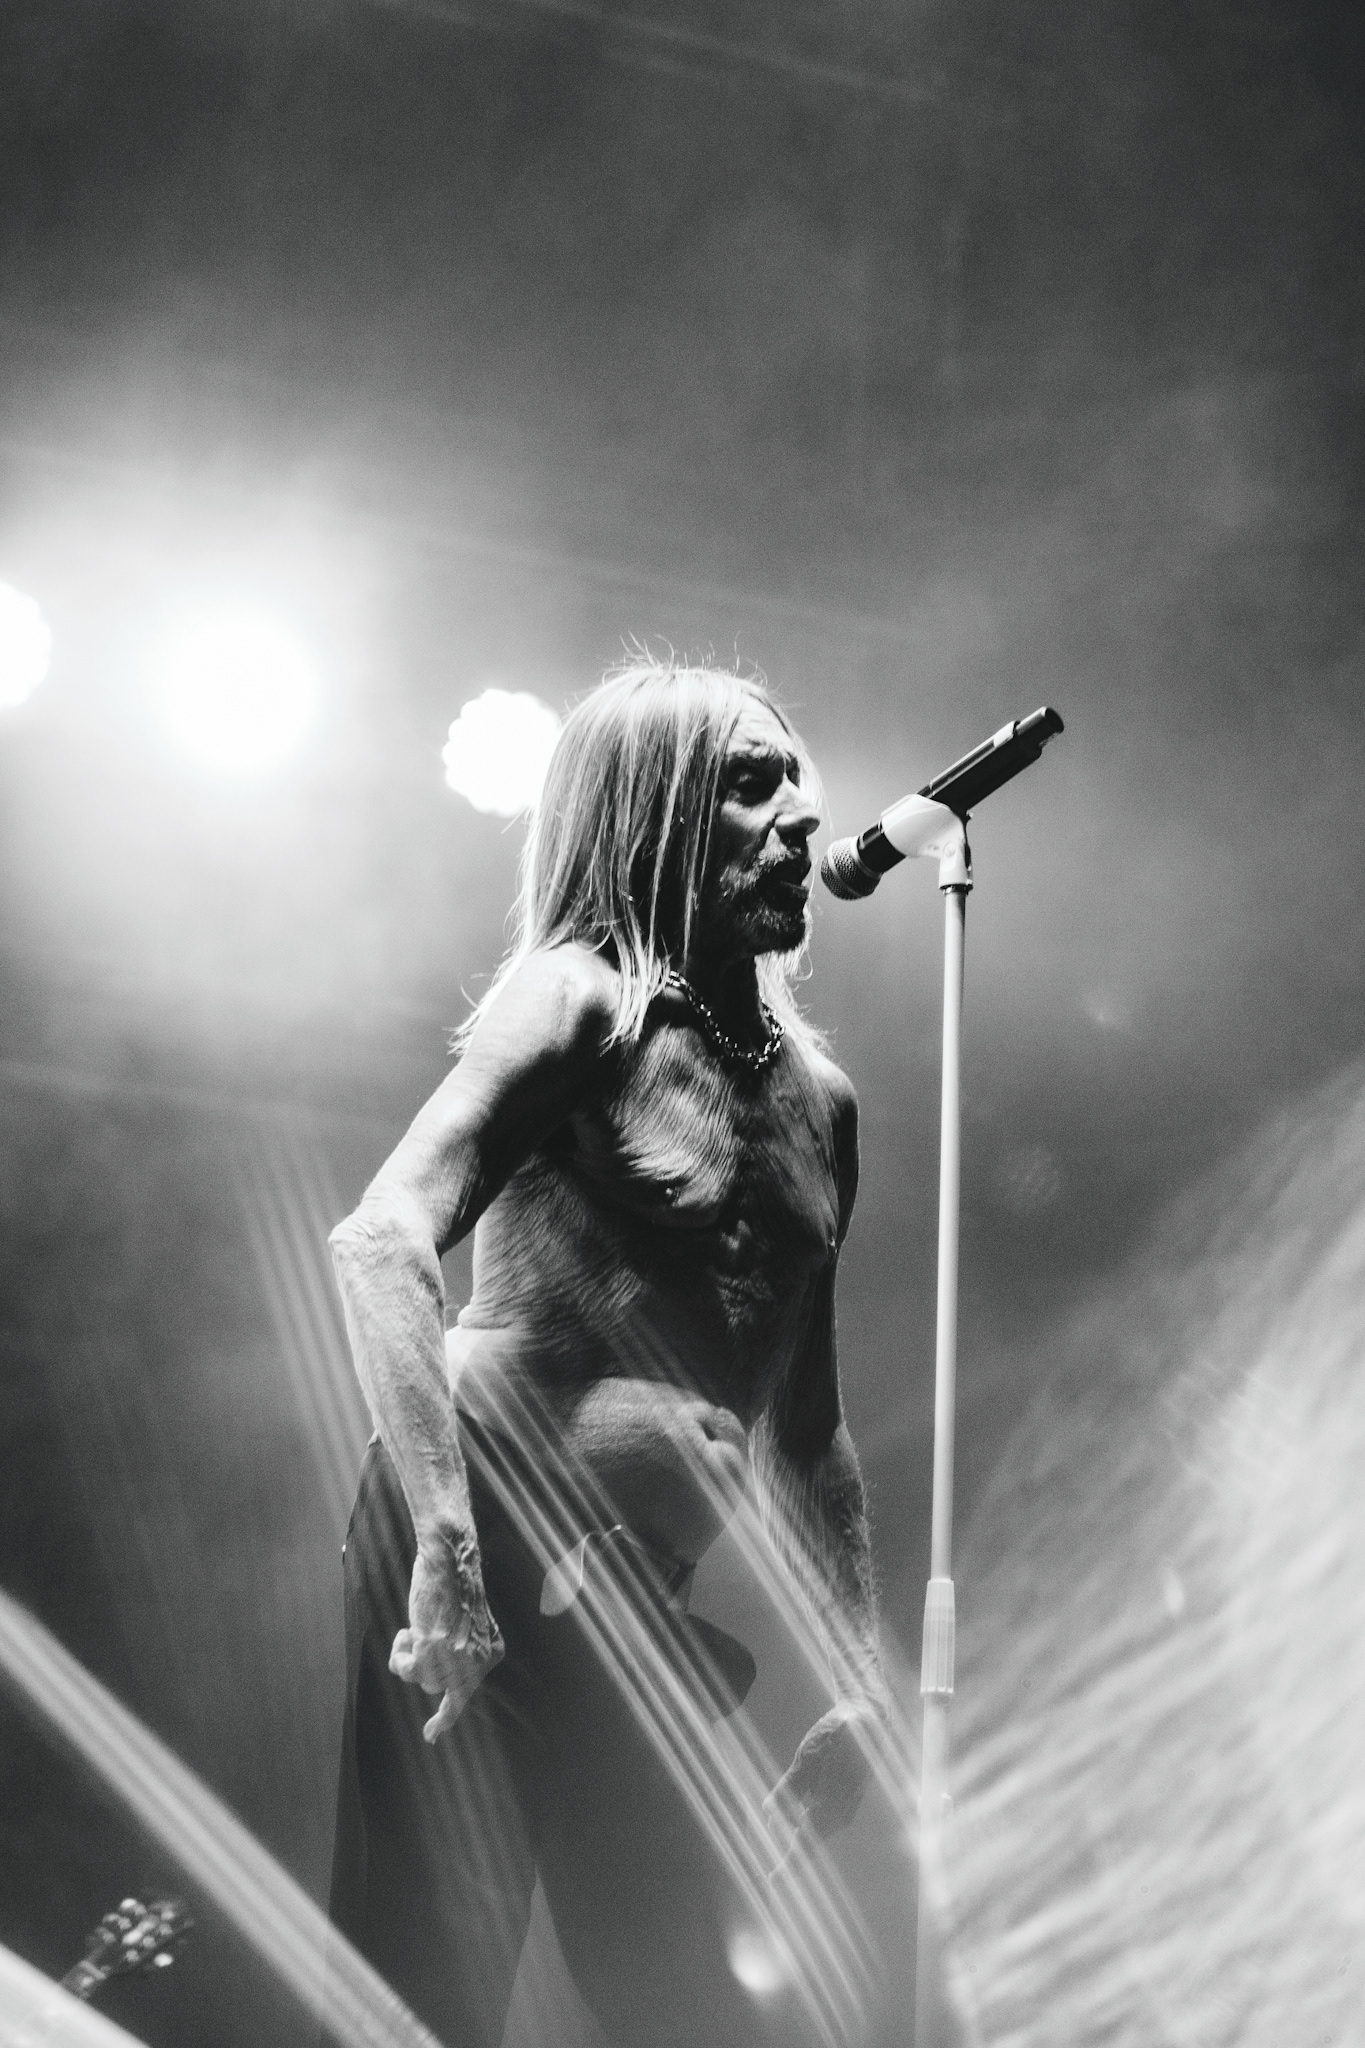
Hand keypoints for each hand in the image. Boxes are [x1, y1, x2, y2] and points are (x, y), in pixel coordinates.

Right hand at [389, 1541, 504, 1742]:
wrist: (451, 1560)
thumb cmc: (454, 1587)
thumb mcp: (468, 1625)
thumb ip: (460, 1654)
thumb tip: (441, 1689)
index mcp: (491, 1654)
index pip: (465, 1695)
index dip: (444, 1717)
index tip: (430, 1736)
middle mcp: (477, 1662)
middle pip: (435, 1685)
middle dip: (420, 1663)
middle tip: (417, 1633)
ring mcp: (455, 1659)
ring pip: (420, 1679)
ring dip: (409, 1656)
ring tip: (414, 1629)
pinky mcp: (432, 1650)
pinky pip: (405, 1670)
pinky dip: (399, 1653)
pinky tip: (407, 1631)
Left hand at [762, 1695, 886, 1867]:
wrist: (868, 1721)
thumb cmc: (834, 1738)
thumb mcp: (806, 1761)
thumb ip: (788, 1789)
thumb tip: (767, 1812)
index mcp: (829, 1810)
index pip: (804, 1846)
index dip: (787, 1865)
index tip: (772, 1880)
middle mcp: (840, 1816)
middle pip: (809, 1838)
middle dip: (787, 1839)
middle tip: (768, 1833)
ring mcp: (847, 1808)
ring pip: (816, 1827)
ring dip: (796, 1826)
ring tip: (778, 1820)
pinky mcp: (848, 1798)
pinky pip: (824, 1816)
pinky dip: (808, 1815)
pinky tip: (798, 1805)